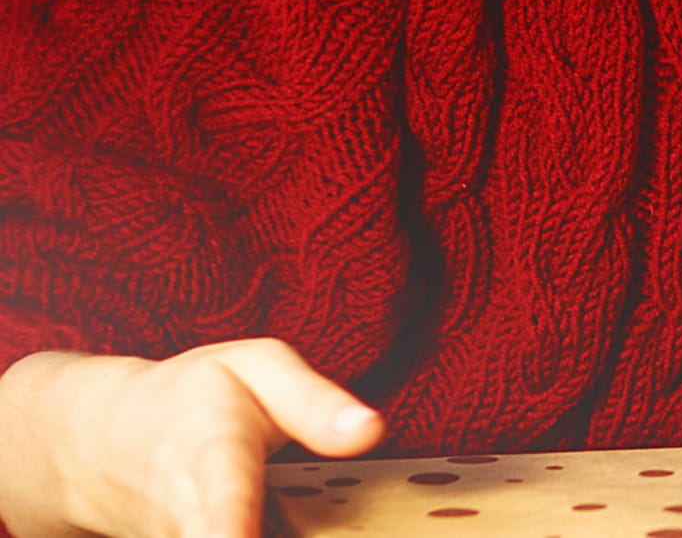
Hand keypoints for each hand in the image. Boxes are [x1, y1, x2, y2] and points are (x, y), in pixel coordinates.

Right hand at [0, 342, 384, 537]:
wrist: (101, 443)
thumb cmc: (195, 395)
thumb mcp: (256, 367)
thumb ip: (312, 400)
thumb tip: (373, 430)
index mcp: (214, 452)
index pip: (226, 499)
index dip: (231, 527)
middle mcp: (186, 516)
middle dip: (240, 535)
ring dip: (269, 532)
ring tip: (302, 523)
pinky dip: (259, 535)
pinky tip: (285, 524)